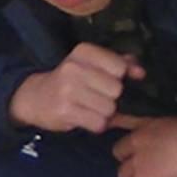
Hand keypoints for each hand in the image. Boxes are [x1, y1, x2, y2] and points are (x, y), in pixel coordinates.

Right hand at [8, 42, 144, 133]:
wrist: (34, 97)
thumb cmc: (70, 80)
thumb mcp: (91, 65)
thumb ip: (119, 63)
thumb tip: (141, 73)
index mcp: (83, 52)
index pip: (119, 67)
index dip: (118, 78)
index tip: (106, 80)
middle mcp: (74, 68)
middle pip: (116, 89)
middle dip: (111, 98)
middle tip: (96, 97)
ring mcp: (68, 90)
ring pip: (109, 108)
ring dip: (104, 113)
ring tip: (90, 109)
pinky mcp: (65, 111)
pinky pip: (98, 123)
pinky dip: (96, 125)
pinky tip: (85, 118)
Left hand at [110, 115, 176, 176]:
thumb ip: (168, 131)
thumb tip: (173, 142)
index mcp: (148, 124)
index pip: (123, 122)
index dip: (116, 127)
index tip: (112, 131)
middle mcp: (137, 142)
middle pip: (118, 152)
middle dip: (127, 159)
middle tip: (139, 167)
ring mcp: (137, 162)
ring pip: (122, 174)